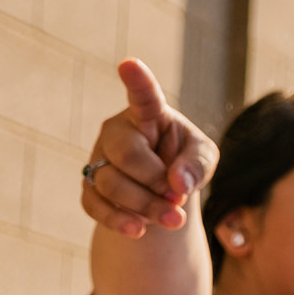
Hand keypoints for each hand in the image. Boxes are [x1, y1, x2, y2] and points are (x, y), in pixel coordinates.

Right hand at [80, 59, 215, 239]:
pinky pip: (94, 204)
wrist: (163, 192)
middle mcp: (117, 131)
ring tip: (173, 218)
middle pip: (127, 155)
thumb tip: (177, 184)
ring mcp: (99, 158)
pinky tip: (139, 230)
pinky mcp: (90, 186)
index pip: (144, 97)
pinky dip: (119, 220)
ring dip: (145, 206)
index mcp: (149, 115)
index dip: (138, 81)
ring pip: (110, 183)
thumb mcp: (204, 158)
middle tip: (178, 198)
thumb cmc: (185, 162)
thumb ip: (197, 165)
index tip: (130, 64)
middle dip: (155, 182)